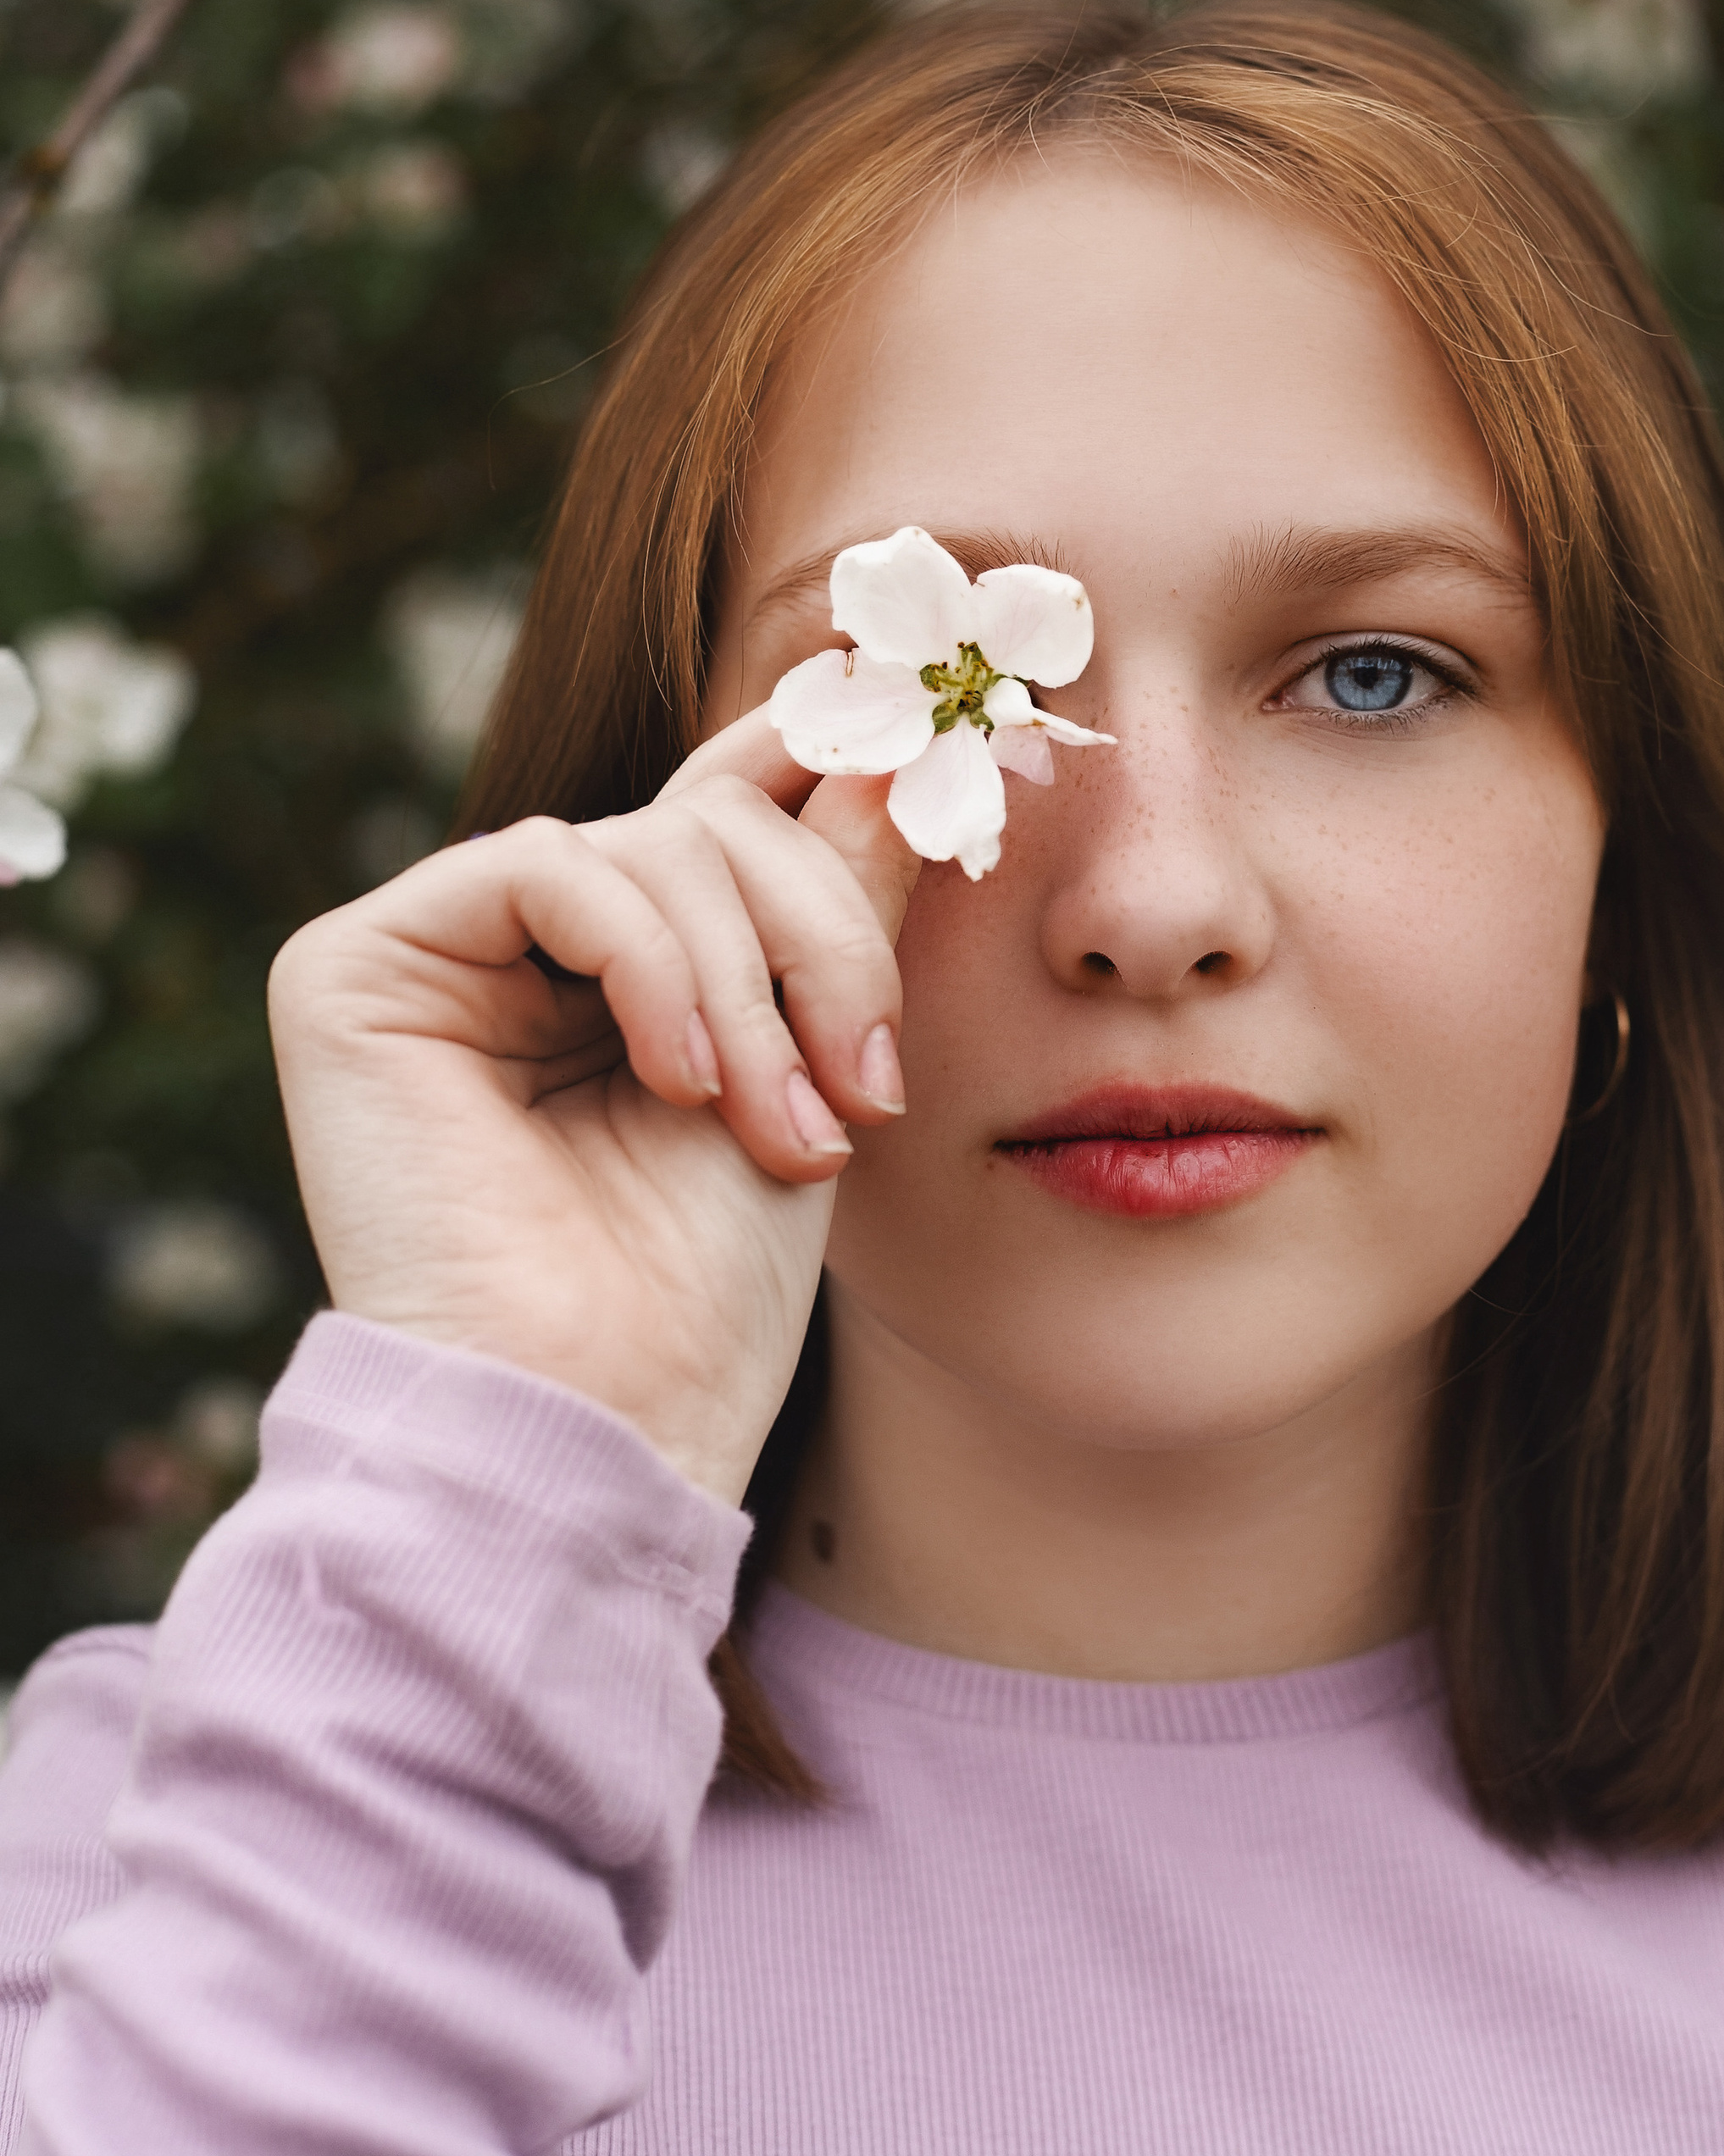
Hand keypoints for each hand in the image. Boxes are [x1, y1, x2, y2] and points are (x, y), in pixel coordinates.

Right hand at [266, 712, 918, 1503]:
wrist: (603, 1423)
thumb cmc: (707, 1289)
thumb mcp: (820, 1062)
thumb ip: (845, 892)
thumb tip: (901, 732)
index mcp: (628, 961)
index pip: (732, 800)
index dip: (825, 762)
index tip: (935, 739)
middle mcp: (525, 943)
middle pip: (714, 821)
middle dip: (820, 944)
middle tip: (865, 1091)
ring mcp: (437, 950)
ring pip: (649, 841)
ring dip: (749, 984)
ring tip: (776, 1131)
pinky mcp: (356, 967)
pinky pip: (547, 867)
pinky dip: (646, 962)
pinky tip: (673, 1081)